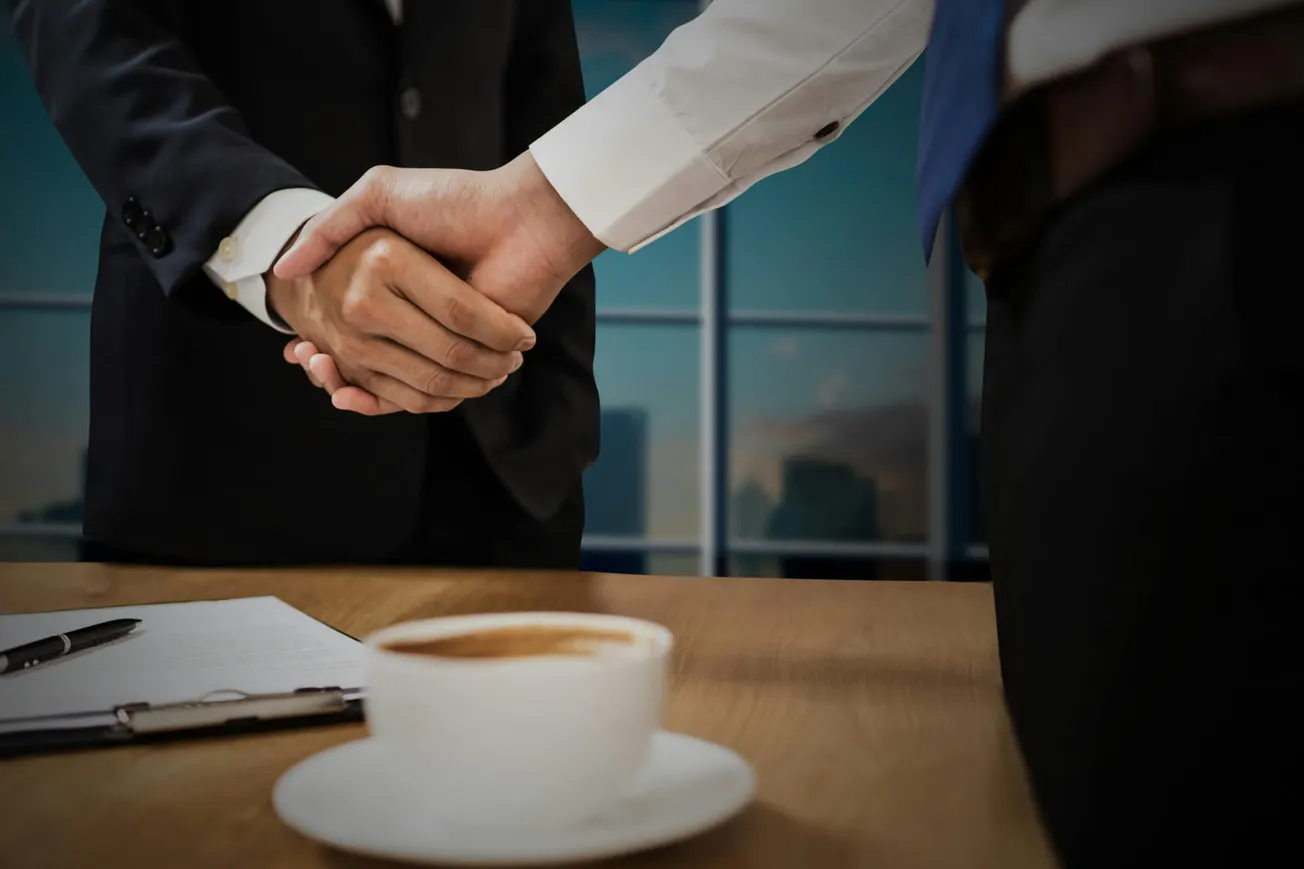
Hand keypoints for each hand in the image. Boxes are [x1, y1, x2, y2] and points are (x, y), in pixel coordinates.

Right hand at [274, 153, 605, 413]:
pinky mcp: (470, 355)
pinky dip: (391, 401)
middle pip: (368, 358)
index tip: (299, 350)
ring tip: (328, 377)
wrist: (523, 220)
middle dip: (333, 368)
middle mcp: (416, 313)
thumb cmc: (453, 201)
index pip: (350, 323)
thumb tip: (285, 266)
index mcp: (395, 281)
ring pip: (392, 380)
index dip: (322, 340)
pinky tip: (350, 392)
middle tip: (311, 360)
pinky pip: (423, 392)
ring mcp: (442, 336)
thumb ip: (332, 224)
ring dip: (360, 388)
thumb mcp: (381, 195)